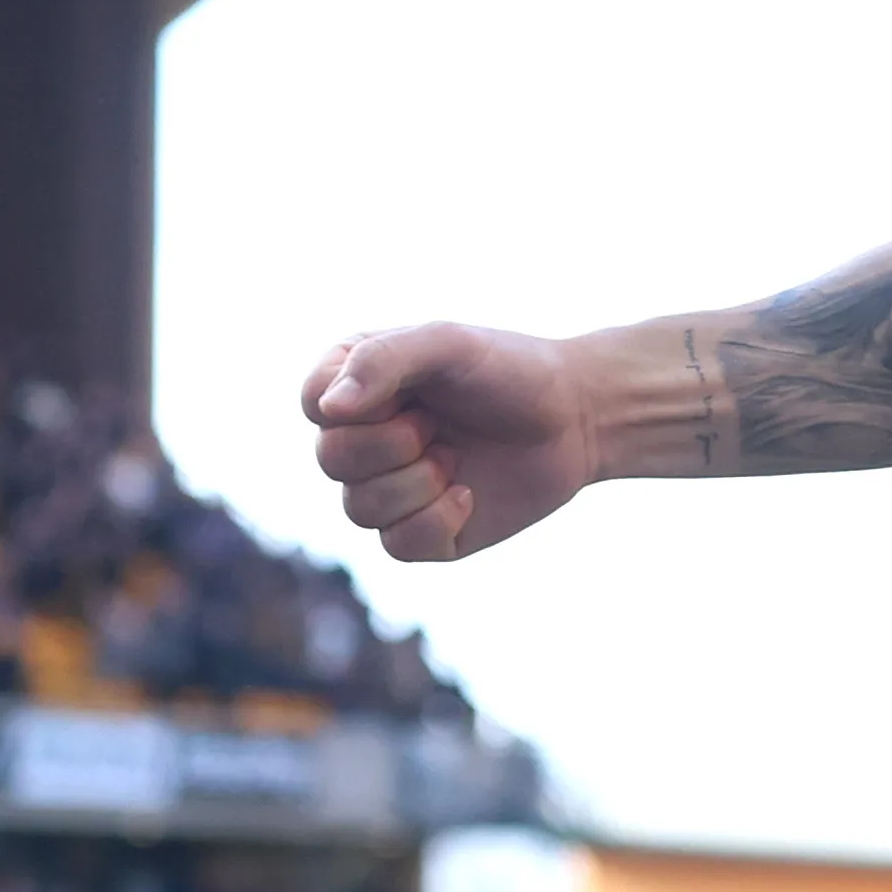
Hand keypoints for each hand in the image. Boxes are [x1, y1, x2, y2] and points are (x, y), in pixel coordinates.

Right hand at [303, 324, 599, 562]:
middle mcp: (363, 437)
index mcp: (356, 384)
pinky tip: (468, 495)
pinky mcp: (422, 533)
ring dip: (418, 483)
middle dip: (394, 444)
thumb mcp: (449, 344)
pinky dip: (437, 522)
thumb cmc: (511, 370)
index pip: (313, 405)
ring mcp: (389, 488)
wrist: (578, 418)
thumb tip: (328, 410)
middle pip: (330, 460)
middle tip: (439, 425)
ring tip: (456, 456)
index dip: (360, 406)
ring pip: (359, 510)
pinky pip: (397, 547)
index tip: (414, 390)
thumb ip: (384, 360)